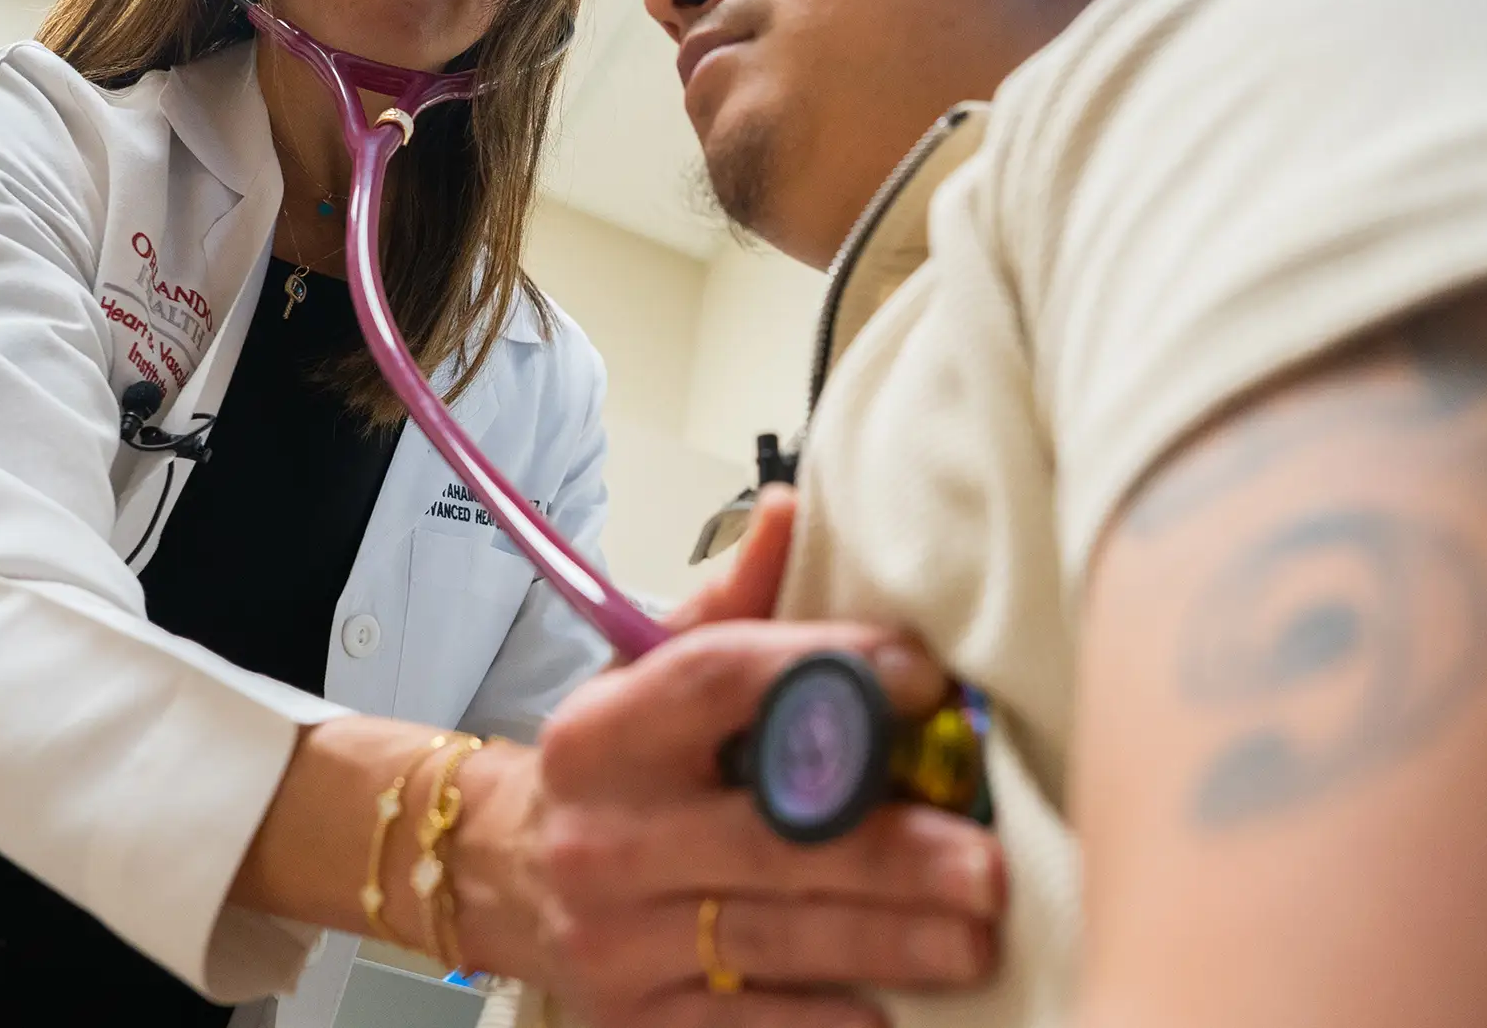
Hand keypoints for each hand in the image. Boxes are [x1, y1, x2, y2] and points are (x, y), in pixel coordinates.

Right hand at [462, 488, 1004, 1027]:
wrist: (500, 875)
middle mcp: (603, 834)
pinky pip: (748, 1027)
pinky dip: (827, 1022)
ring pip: (773, 938)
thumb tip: (792, 510)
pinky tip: (896, 1013)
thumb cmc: (612, 770)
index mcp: (603, 732)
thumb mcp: (640, 676)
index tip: (924, 677)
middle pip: (764, 833)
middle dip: (888, 849)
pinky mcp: (635, 1020)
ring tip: (976, 934)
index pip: (716, 680)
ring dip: (888, 940)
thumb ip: (726, 607)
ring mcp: (615, 937)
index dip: (825, 670)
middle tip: (986, 859)